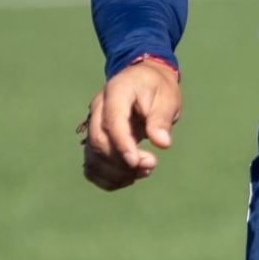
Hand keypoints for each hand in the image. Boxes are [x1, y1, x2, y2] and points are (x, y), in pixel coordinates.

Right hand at [80, 57, 181, 189]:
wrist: (143, 80)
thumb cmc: (157, 88)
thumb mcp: (167, 98)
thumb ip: (161, 120)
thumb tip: (162, 144)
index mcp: (116, 93)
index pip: (112, 121)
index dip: (122, 144)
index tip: (138, 163)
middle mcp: (98, 109)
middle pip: (99, 141)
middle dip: (122, 161)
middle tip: (151, 165)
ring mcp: (93, 124)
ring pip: (92, 155)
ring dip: (115, 172)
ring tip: (143, 172)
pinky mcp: (95, 138)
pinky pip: (91, 163)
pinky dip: (105, 177)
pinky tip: (127, 179)